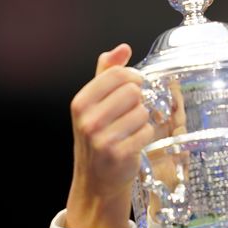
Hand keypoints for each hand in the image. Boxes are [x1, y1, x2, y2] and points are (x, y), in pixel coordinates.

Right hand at [65, 43, 153, 227]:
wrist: (97, 179)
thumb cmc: (98, 136)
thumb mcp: (95, 103)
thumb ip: (107, 73)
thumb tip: (122, 48)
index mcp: (81, 102)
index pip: (118, 75)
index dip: (134, 78)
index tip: (136, 87)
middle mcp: (88, 119)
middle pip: (133, 92)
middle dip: (138, 102)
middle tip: (131, 114)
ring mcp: (102, 138)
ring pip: (142, 112)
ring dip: (143, 121)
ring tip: (130, 131)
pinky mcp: (119, 154)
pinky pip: (147, 132)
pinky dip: (146, 136)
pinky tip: (135, 142)